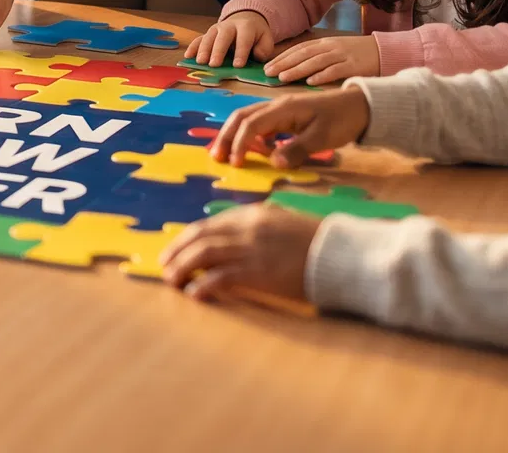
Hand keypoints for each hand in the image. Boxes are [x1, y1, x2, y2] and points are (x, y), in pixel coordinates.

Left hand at [158, 203, 321, 303]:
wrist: (343, 254)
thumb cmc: (319, 242)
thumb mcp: (284, 223)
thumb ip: (258, 226)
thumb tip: (235, 238)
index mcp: (253, 213)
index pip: (210, 224)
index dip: (187, 237)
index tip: (175, 249)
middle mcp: (248, 227)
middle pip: (200, 237)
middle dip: (177, 251)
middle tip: (164, 266)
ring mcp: (252, 249)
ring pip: (204, 255)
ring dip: (183, 268)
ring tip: (171, 281)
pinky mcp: (259, 272)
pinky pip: (222, 278)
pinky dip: (204, 285)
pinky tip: (195, 294)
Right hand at [183, 10, 275, 67]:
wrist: (245, 18)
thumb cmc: (256, 34)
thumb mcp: (266, 39)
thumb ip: (264, 48)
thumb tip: (256, 56)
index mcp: (246, 27)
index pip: (243, 40)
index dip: (241, 52)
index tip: (238, 65)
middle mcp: (229, 26)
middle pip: (223, 38)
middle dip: (218, 51)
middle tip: (214, 64)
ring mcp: (216, 29)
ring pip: (209, 37)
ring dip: (203, 50)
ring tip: (201, 62)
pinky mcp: (208, 33)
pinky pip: (199, 39)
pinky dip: (193, 47)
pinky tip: (188, 56)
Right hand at [210, 88, 369, 168]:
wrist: (361, 106)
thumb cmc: (343, 120)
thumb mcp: (323, 138)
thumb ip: (297, 150)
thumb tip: (273, 164)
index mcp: (283, 108)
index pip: (252, 124)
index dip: (239, 143)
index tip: (234, 163)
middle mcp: (277, 106)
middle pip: (241, 117)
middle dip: (226, 136)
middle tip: (216, 156)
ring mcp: (280, 110)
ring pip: (248, 119)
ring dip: (235, 135)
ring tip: (226, 154)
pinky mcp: (286, 117)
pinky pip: (261, 125)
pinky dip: (251, 137)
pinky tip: (255, 151)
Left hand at [265, 35, 380, 84]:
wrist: (385, 51)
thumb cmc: (357, 55)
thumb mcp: (335, 52)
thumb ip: (318, 58)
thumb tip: (294, 69)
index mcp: (325, 43)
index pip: (299, 49)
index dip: (282, 57)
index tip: (267, 66)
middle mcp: (331, 47)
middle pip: (304, 54)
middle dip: (284, 63)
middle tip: (268, 73)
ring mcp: (343, 55)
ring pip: (316, 61)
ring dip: (298, 69)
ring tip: (283, 77)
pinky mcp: (355, 65)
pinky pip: (336, 70)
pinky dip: (323, 75)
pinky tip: (310, 82)